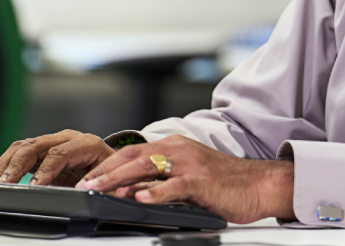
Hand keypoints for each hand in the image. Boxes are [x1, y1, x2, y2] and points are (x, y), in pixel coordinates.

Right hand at [0, 130, 115, 186]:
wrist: (116, 169)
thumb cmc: (115, 177)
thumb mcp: (112, 184)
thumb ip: (97, 185)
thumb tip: (81, 190)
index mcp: (88, 144)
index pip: (60, 153)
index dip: (45, 170)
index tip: (34, 186)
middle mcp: (70, 138)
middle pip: (37, 145)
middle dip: (17, 165)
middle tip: (4, 183)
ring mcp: (56, 142)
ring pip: (24, 146)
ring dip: (6, 163)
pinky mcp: (44, 150)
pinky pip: (21, 152)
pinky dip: (6, 164)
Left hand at [75, 135, 295, 223]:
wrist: (259, 184)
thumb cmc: (225, 183)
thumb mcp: (187, 177)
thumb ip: (160, 181)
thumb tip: (130, 191)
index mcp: (174, 147)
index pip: (132, 151)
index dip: (107, 164)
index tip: (88, 176)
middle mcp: (179, 150)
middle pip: (134, 156)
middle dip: (106, 171)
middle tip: (85, 184)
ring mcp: (190, 164)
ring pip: (148, 167)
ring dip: (121, 179)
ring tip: (101, 189)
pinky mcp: (202, 181)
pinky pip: (175, 185)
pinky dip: (156, 192)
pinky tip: (141, 198)